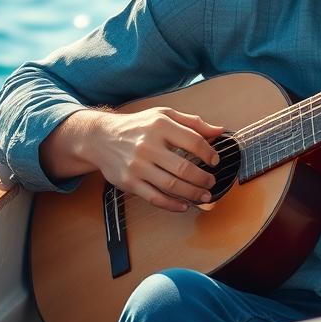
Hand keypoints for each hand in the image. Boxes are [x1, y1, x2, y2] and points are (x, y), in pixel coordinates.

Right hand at [89, 107, 224, 212]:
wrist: (101, 137)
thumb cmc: (137, 126)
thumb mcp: (164, 115)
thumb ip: (193, 122)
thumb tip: (219, 130)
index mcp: (160, 126)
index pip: (193, 142)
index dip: (209, 153)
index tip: (215, 161)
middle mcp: (148, 145)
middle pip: (184, 168)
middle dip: (203, 179)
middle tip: (211, 182)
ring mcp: (137, 165)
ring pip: (171, 185)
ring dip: (192, 194)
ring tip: (204, 196)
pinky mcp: (129, 182)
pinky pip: (154, 197)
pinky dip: (172, 205)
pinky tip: (183, 206)